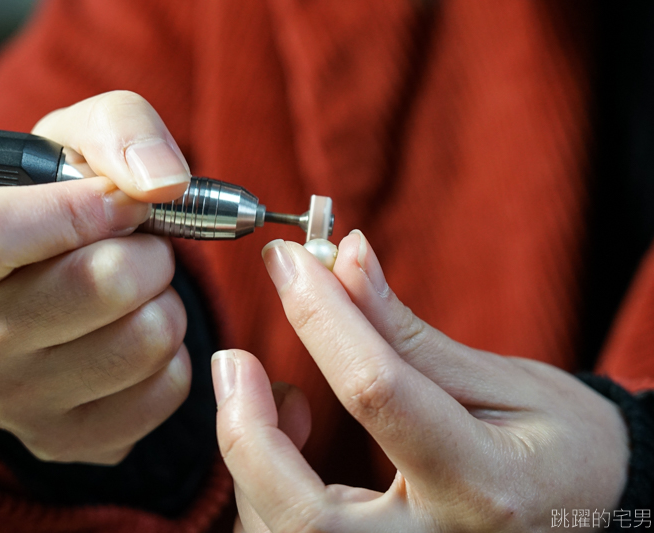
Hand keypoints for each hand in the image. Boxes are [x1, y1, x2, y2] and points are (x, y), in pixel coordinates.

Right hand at [0, 91, 192, 464]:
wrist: (50, 294)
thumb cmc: (56, 217)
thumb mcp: (68, 148)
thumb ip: (118, 130)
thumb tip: (163, 182)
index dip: (80, 207)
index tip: (121, 201)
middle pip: (101, 284)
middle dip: (146, 252)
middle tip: (136, 248)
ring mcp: (17, 406)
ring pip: (148, 336)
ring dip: (165, 301)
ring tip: (135, 294)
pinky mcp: (72, 440)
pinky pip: (169, 385)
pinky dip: (173, 352)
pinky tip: (136, 336)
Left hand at [212, 231, 629, 531]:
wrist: (589, 513)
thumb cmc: (556, 445)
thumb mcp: (500, 382)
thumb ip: (407, 332)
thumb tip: (344, 258)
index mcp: (483, 486)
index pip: (377, 394)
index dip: (322, 317)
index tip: (287, 262)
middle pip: (304, 516)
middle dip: (247, 435)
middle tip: (231, 361)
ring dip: (254, 457)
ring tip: (275, 393)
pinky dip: (266, 484)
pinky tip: (290, 433)